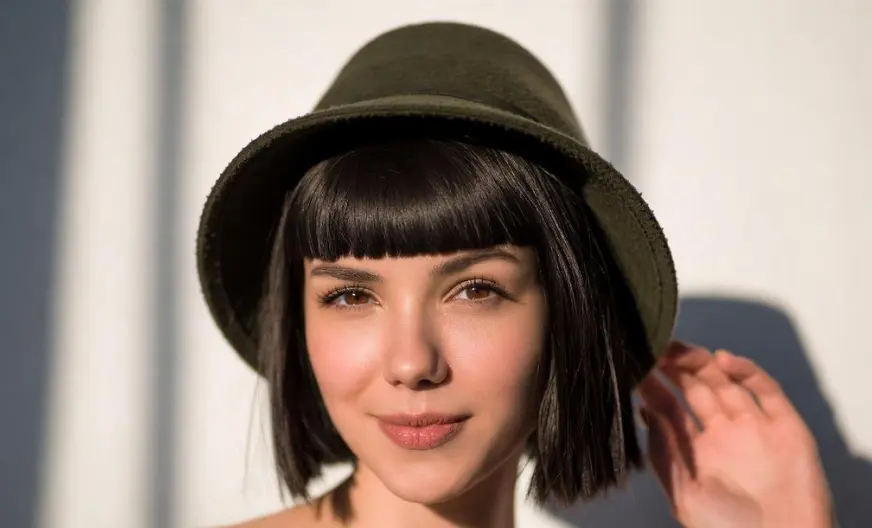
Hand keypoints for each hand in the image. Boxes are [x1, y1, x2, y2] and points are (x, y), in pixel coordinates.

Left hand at [638, 341, 832, 527]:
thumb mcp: (684, 494)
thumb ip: (664, 453)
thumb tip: (646, 412)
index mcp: (698, 451)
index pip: (671, 409)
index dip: (654, 387)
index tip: (636, 365)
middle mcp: (725, 434)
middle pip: (697, 388)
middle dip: (676, 367)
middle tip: (655, 346)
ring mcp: (755, 427)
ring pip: (727, 383)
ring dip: (704, 362)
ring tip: (680, 348)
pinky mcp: (785, 426)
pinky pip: (766, 390)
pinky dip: (747, 371)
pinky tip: (724, 360)